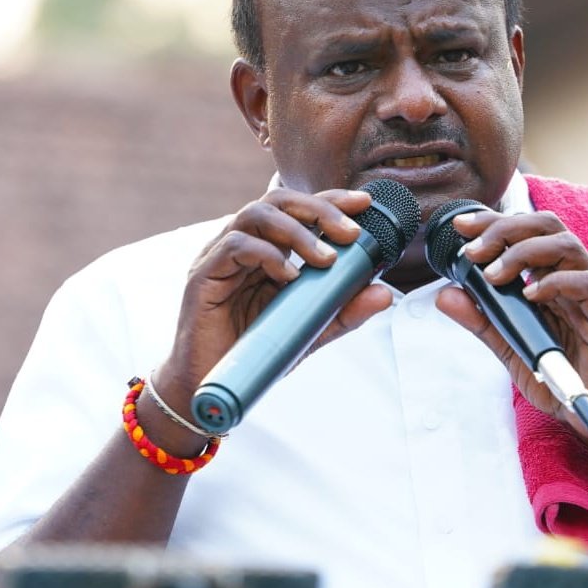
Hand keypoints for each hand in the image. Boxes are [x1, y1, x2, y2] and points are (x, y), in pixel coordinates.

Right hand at [158, 188, 393, 402]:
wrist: (210, 387)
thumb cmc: (254, 353)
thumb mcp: (309, 330)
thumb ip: (343, 311)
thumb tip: (383, 293)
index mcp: (266, 250)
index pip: (298, 210)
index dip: (330, 200)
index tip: (364, 203)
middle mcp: (242, 245)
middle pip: (278, 201)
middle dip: (319, 209)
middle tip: (351, 232)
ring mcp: (220, 257)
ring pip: (256, 214)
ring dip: (297, 232)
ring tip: (327, 259)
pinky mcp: (203, 276)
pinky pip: (234, 246)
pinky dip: (267, 254)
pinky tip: (288, 277)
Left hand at [434, 209, 587, 442]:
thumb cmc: (557, 374)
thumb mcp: (509, 345)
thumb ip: (481, 319)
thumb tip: (445, 295)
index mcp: (550, 275)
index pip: (525, 231)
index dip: (493, 222)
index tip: (460, 226)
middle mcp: (571, 276)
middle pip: (547, 225)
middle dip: (505, 229)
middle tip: (472, 251)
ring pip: (567, 246)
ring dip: (524, 253)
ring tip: (493, 276)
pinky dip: (556, 283)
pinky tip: (530, 295)